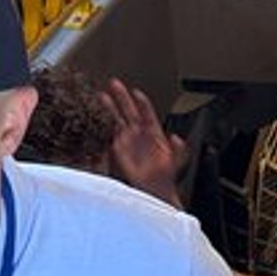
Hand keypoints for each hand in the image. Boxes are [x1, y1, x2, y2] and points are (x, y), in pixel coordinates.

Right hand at [105, 78, 187, 207]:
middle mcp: (139, 135)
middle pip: (128, 112)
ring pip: (117, 121)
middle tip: (114, 83)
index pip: (146, 113)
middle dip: (121, 97)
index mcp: (153, 133)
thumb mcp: (176, 161)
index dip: (141, 103)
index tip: (136, 92)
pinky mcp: (117, 151)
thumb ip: (178, 149)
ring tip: (102, 96)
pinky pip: (110, 136)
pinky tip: (99, 119)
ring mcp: (127, 142)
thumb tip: (176, 138)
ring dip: (110, 108)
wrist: (154, 192)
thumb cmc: (165, 177)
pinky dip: (104, 127)